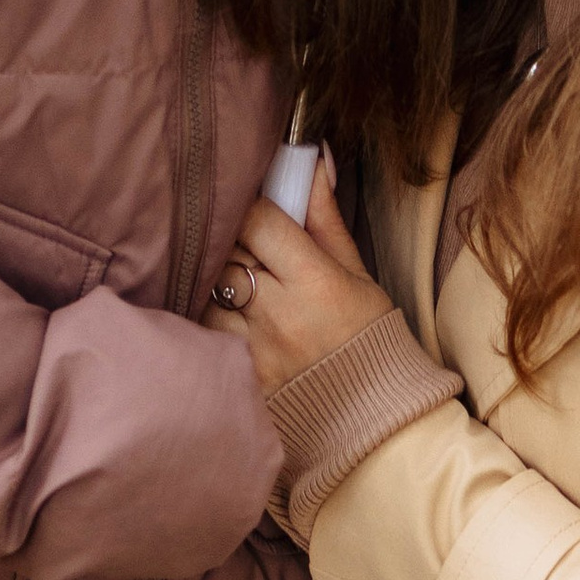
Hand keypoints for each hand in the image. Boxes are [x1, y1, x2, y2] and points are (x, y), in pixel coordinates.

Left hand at [204, 167, 394, 394]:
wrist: (374, 419)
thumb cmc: (369, 339)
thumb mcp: (357, 273)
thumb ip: (324, 218)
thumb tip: (311, 159)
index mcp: (314, 282)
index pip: (257, 222)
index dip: (250, 209)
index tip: (256, 213)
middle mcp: (278, 315)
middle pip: (227, 252)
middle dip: (232, 242)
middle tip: (244, 245)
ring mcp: (254, 349)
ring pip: (208, 292)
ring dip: (217, 282)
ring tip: (240, 286)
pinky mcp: (239, 377)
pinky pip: (205, 333)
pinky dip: (212, 318)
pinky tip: (230, 318)